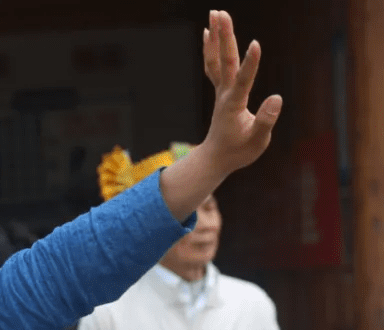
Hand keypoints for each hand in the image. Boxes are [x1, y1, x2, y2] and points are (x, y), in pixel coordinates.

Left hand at [198, 10, 281, 177]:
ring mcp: (221, 91)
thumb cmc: (238, 151)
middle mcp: (225, 94)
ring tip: (216, 14)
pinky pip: (213, 66)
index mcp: (234, 105)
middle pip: (225, 61)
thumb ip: (266, 121)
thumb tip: (276, 98)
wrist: (216, 158)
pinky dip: (211, 49)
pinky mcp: (221, 91)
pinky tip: (209, 32)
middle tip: (221, 13)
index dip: (250, 63)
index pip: (243, 81)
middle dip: (224, 36)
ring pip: (217, 60)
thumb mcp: (257, 141)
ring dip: (217, 36)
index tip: (255, 44)